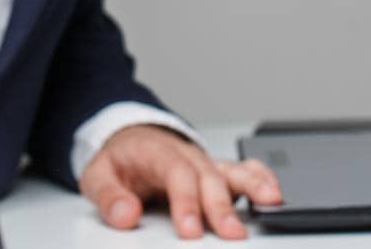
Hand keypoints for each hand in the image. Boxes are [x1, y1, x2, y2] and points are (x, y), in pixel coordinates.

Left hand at [79, 124, 282, 239]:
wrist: (128, 137)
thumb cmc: (118, 159)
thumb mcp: (98, 174)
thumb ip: (109, 196)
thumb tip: (125, 215)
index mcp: (155, 151)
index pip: (175, 173)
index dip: (185, 201)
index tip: (190, 230)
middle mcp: (184, 153)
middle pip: (207, 176)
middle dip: (221, 205)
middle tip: (231, 234)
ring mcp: (202, 161)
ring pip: (229, 170)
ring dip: (252, 186)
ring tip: (272, 201)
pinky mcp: (213, 170)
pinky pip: (240, 170)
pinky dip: (259, 178)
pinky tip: (273, 192)